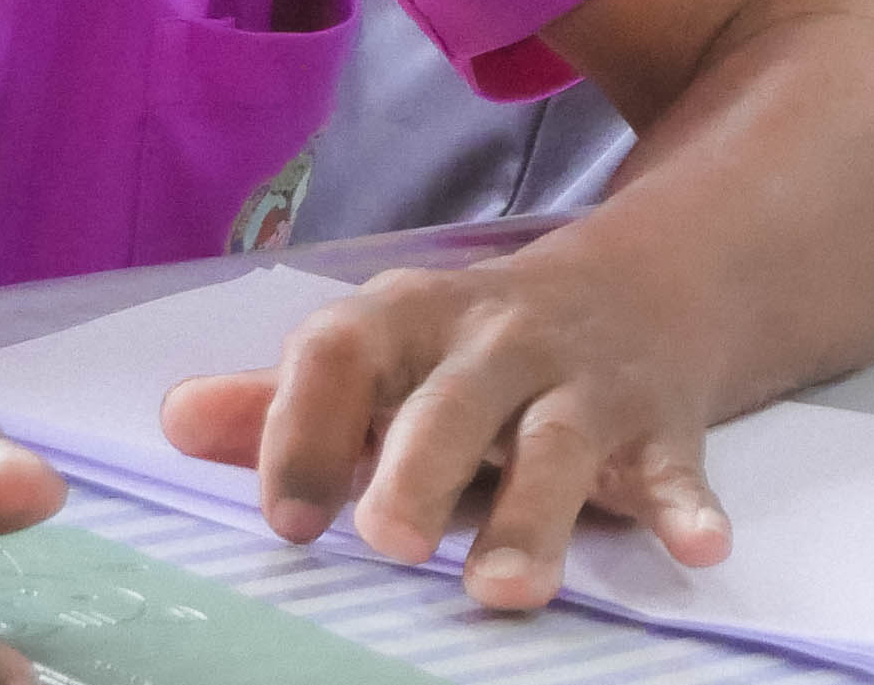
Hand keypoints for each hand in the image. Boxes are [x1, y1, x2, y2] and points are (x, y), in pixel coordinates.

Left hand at [160, 256, 730, 613]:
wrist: (649, 284)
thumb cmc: (482, 348)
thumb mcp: (391, 352)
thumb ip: (288, 400)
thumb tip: (175, 420)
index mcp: (417, 319)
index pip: (345, 348)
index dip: (305, 428)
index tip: (286, 521)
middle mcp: (502, 341)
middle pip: (459, 396)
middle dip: (423, 465)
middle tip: (389, 541)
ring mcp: (586, 381)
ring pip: (561, 441)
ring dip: (536, 513)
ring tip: (505, 589)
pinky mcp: (661, 424)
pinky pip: (675, 465)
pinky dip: (688, 505)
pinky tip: (698, 546)